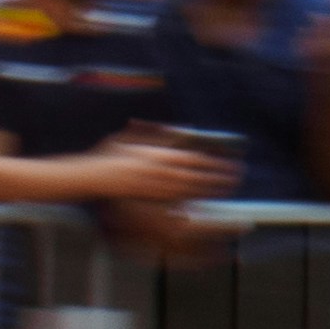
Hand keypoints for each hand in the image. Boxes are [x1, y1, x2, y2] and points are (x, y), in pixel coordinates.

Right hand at [102, 128, 235, 198]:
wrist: (91, 176)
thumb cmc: (108, 155)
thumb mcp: (130, 137)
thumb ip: (155, 132)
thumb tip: (179, 128)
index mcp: (158, 154)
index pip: (194, 158)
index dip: (215, 161)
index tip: (231, 160)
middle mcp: (161, 171)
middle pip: (199, 174)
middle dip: (220, 175)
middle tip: (239, 175)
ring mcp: (158, 187)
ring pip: (193, 188)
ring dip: (213, 187)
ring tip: (231, 186)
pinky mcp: (152, 199)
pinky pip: (179, 199)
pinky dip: (196, 197)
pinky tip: (208, 197)